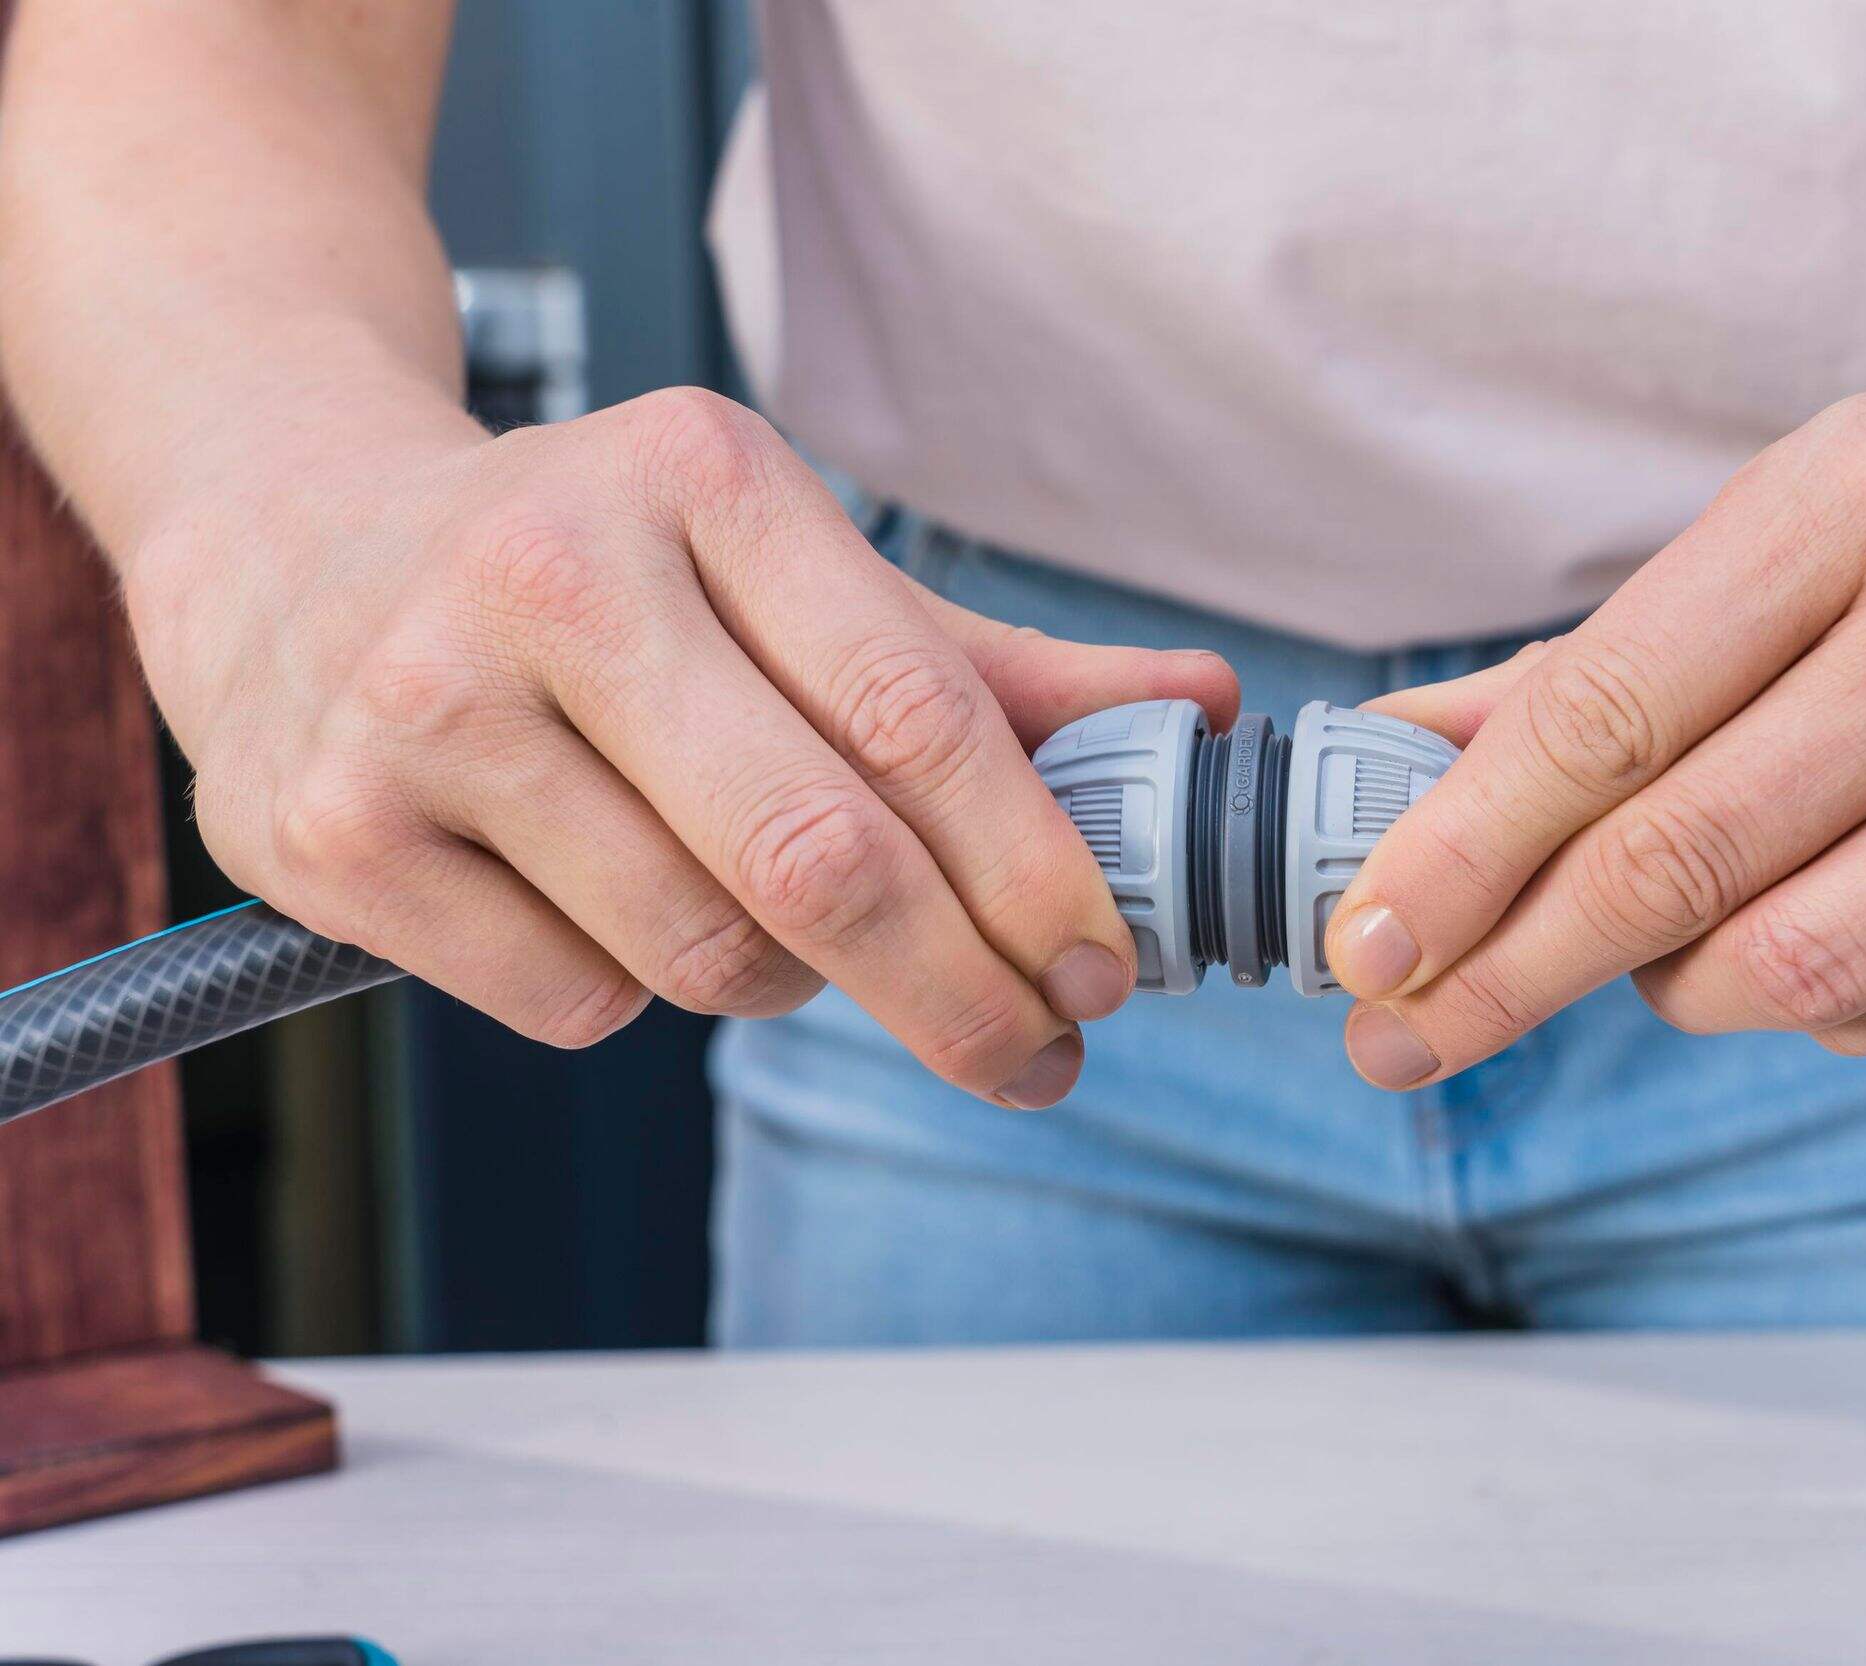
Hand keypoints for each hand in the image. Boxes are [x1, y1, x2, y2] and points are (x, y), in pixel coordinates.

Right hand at [129, 388, 1236, 1106]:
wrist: (292, 544)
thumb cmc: (598, 573)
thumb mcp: (784, 568)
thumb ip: (987, 665)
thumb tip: (1202, 712)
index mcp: (704, 477)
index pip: (919, 715)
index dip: (1037, 871)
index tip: (1108, 971)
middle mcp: (556, 572)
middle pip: (821, 860)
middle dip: (963, 995)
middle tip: (1036, 1057)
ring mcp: (424, 702)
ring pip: (704, 949)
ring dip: (786, 981)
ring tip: (770, 922)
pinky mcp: (329, 829)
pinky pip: (573, 1002)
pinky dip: (632, 993)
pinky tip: (598, 903)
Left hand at [1327, 367, 1865, 1087]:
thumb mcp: (1807, 517)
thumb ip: (1606, 660)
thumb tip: (1398, 767)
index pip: (1605, 716)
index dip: (1454, 852)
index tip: (1357, 945)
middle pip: (1681, 859)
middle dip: (1505, 968)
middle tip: (1403, 1032)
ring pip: (1798, 970)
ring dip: (1675, 990)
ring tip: (1658, 954)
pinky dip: (1829, 1019)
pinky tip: (1820, 954)